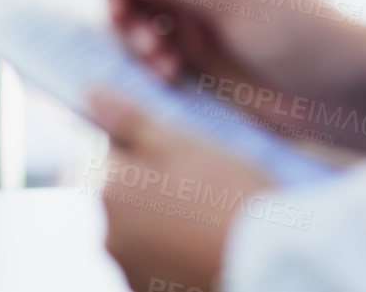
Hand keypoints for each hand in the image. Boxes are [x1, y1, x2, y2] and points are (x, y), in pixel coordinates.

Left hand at [86, 85, 275, 291]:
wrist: (274, 261)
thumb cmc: (229, 194)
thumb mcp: (179, 143)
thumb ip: (129, 119)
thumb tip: (91, 93)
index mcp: (108, 191)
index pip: (104, 155)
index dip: (139, 149)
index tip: (176, 158)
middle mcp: (108, 237)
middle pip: (121, 197)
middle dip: (151, 189)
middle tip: (201, 188)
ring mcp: (130, 271)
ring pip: (139, 233)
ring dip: (162, 224)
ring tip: (209, 220)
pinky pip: (155, 264)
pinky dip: (174, 255)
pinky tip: (207, 247)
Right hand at [102, 0, 365, 152]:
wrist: (343, 95)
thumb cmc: (303, 35)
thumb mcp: (237, 1)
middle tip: (130, 27)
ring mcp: (193, 5)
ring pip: (133, 4)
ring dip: (135, 32)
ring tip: (159, 59)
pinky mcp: (192, 44)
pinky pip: (148, 41)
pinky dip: (150, 57)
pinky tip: (173, 73)